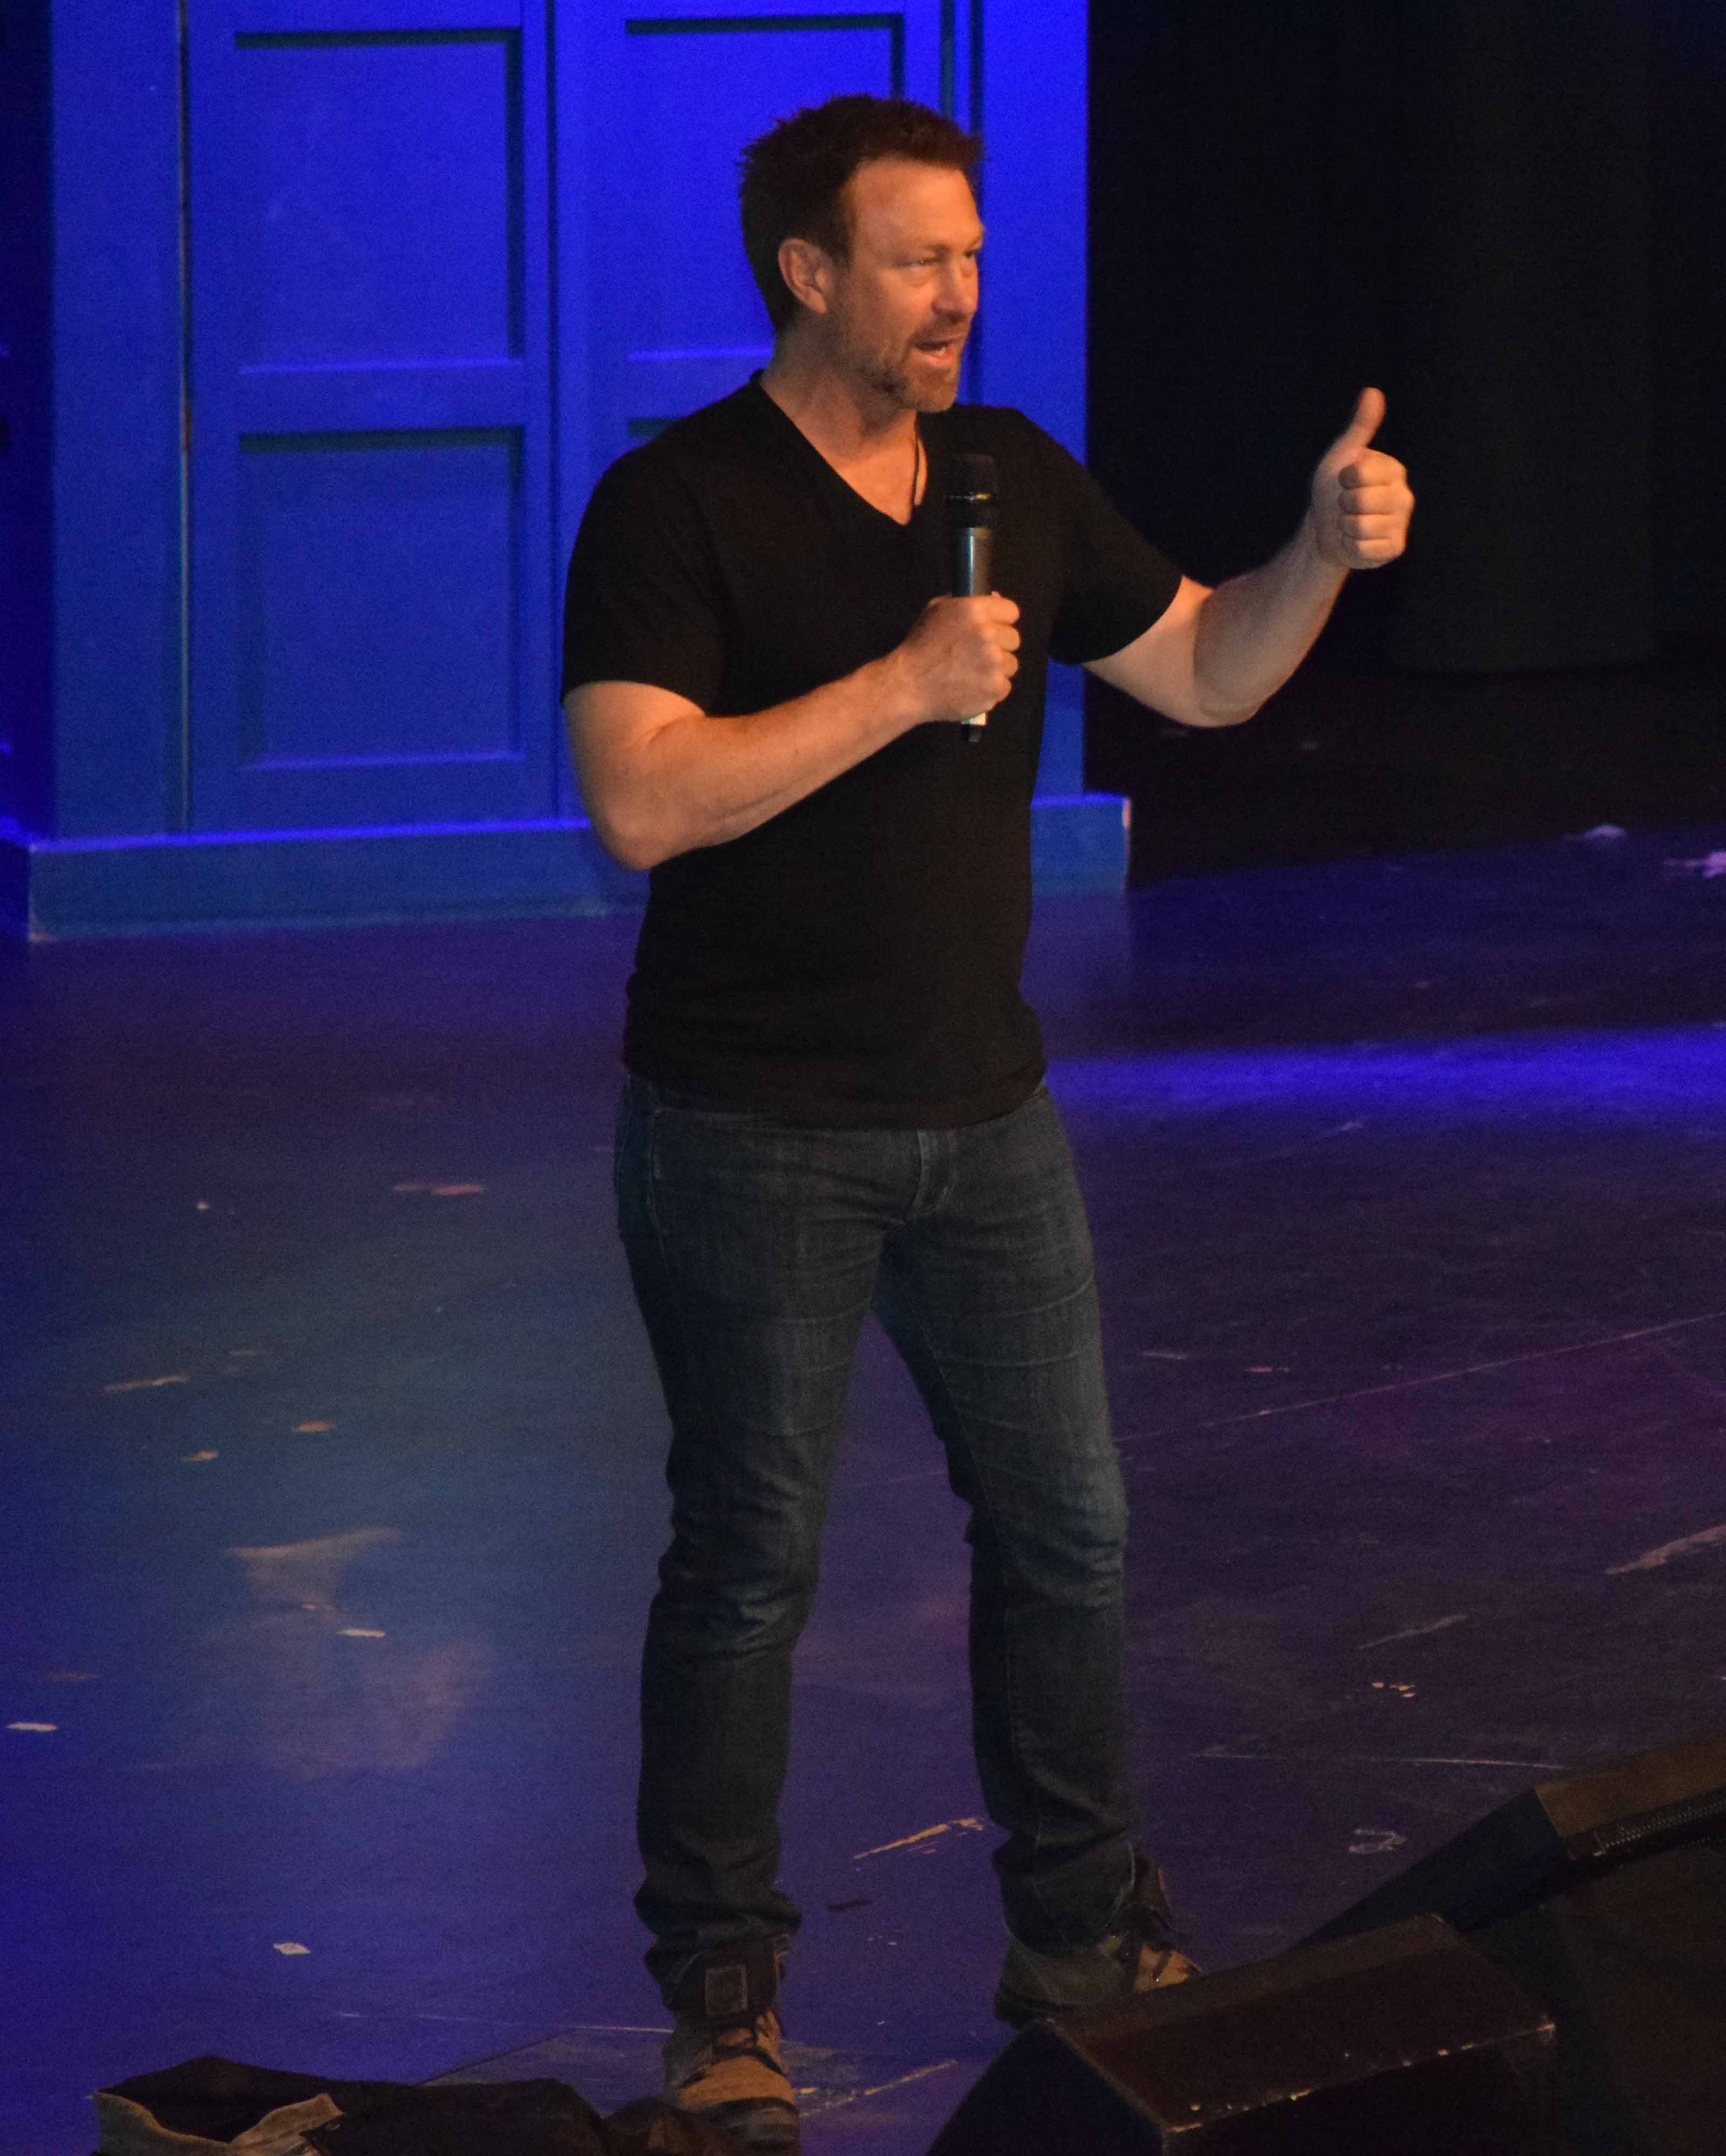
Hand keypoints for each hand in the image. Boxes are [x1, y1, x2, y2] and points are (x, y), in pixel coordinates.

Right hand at [897, 593, 1020, 723]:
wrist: (908, 685)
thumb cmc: (920, 646)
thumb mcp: (936, 611)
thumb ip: (965, 604)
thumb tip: (993, 599)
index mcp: (976, 611)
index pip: (1011, 611)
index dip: (1002, 620)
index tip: (993, 628)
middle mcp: (989, 635)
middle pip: (1013, 639)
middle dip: (999, 646)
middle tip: (978, 654)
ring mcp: (993, 663)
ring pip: (1011, 664)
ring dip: (996, 669)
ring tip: (973, 673)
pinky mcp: (994, 688)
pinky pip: (1004, 686)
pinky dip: (991, 689)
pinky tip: (972, 688)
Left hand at [1309, 387, 1413, 570]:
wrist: (1326, 531)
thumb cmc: (1335, 490)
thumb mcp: (1342, 456)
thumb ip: (1360, 428)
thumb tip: (1372, 392)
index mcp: (1393, 470)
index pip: (1359, 473)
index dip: (1344, 479)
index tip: (1345, 481)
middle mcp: (1404, 496)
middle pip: (1360, 501)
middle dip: (1343, 505)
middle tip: (1346, 505)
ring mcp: (1401, 524)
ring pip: (1360, 526)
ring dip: (1345, 527)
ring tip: (1349, 523)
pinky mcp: (1394, 548)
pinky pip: (1364, 548)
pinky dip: (1350, 546)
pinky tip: (1354, 541)